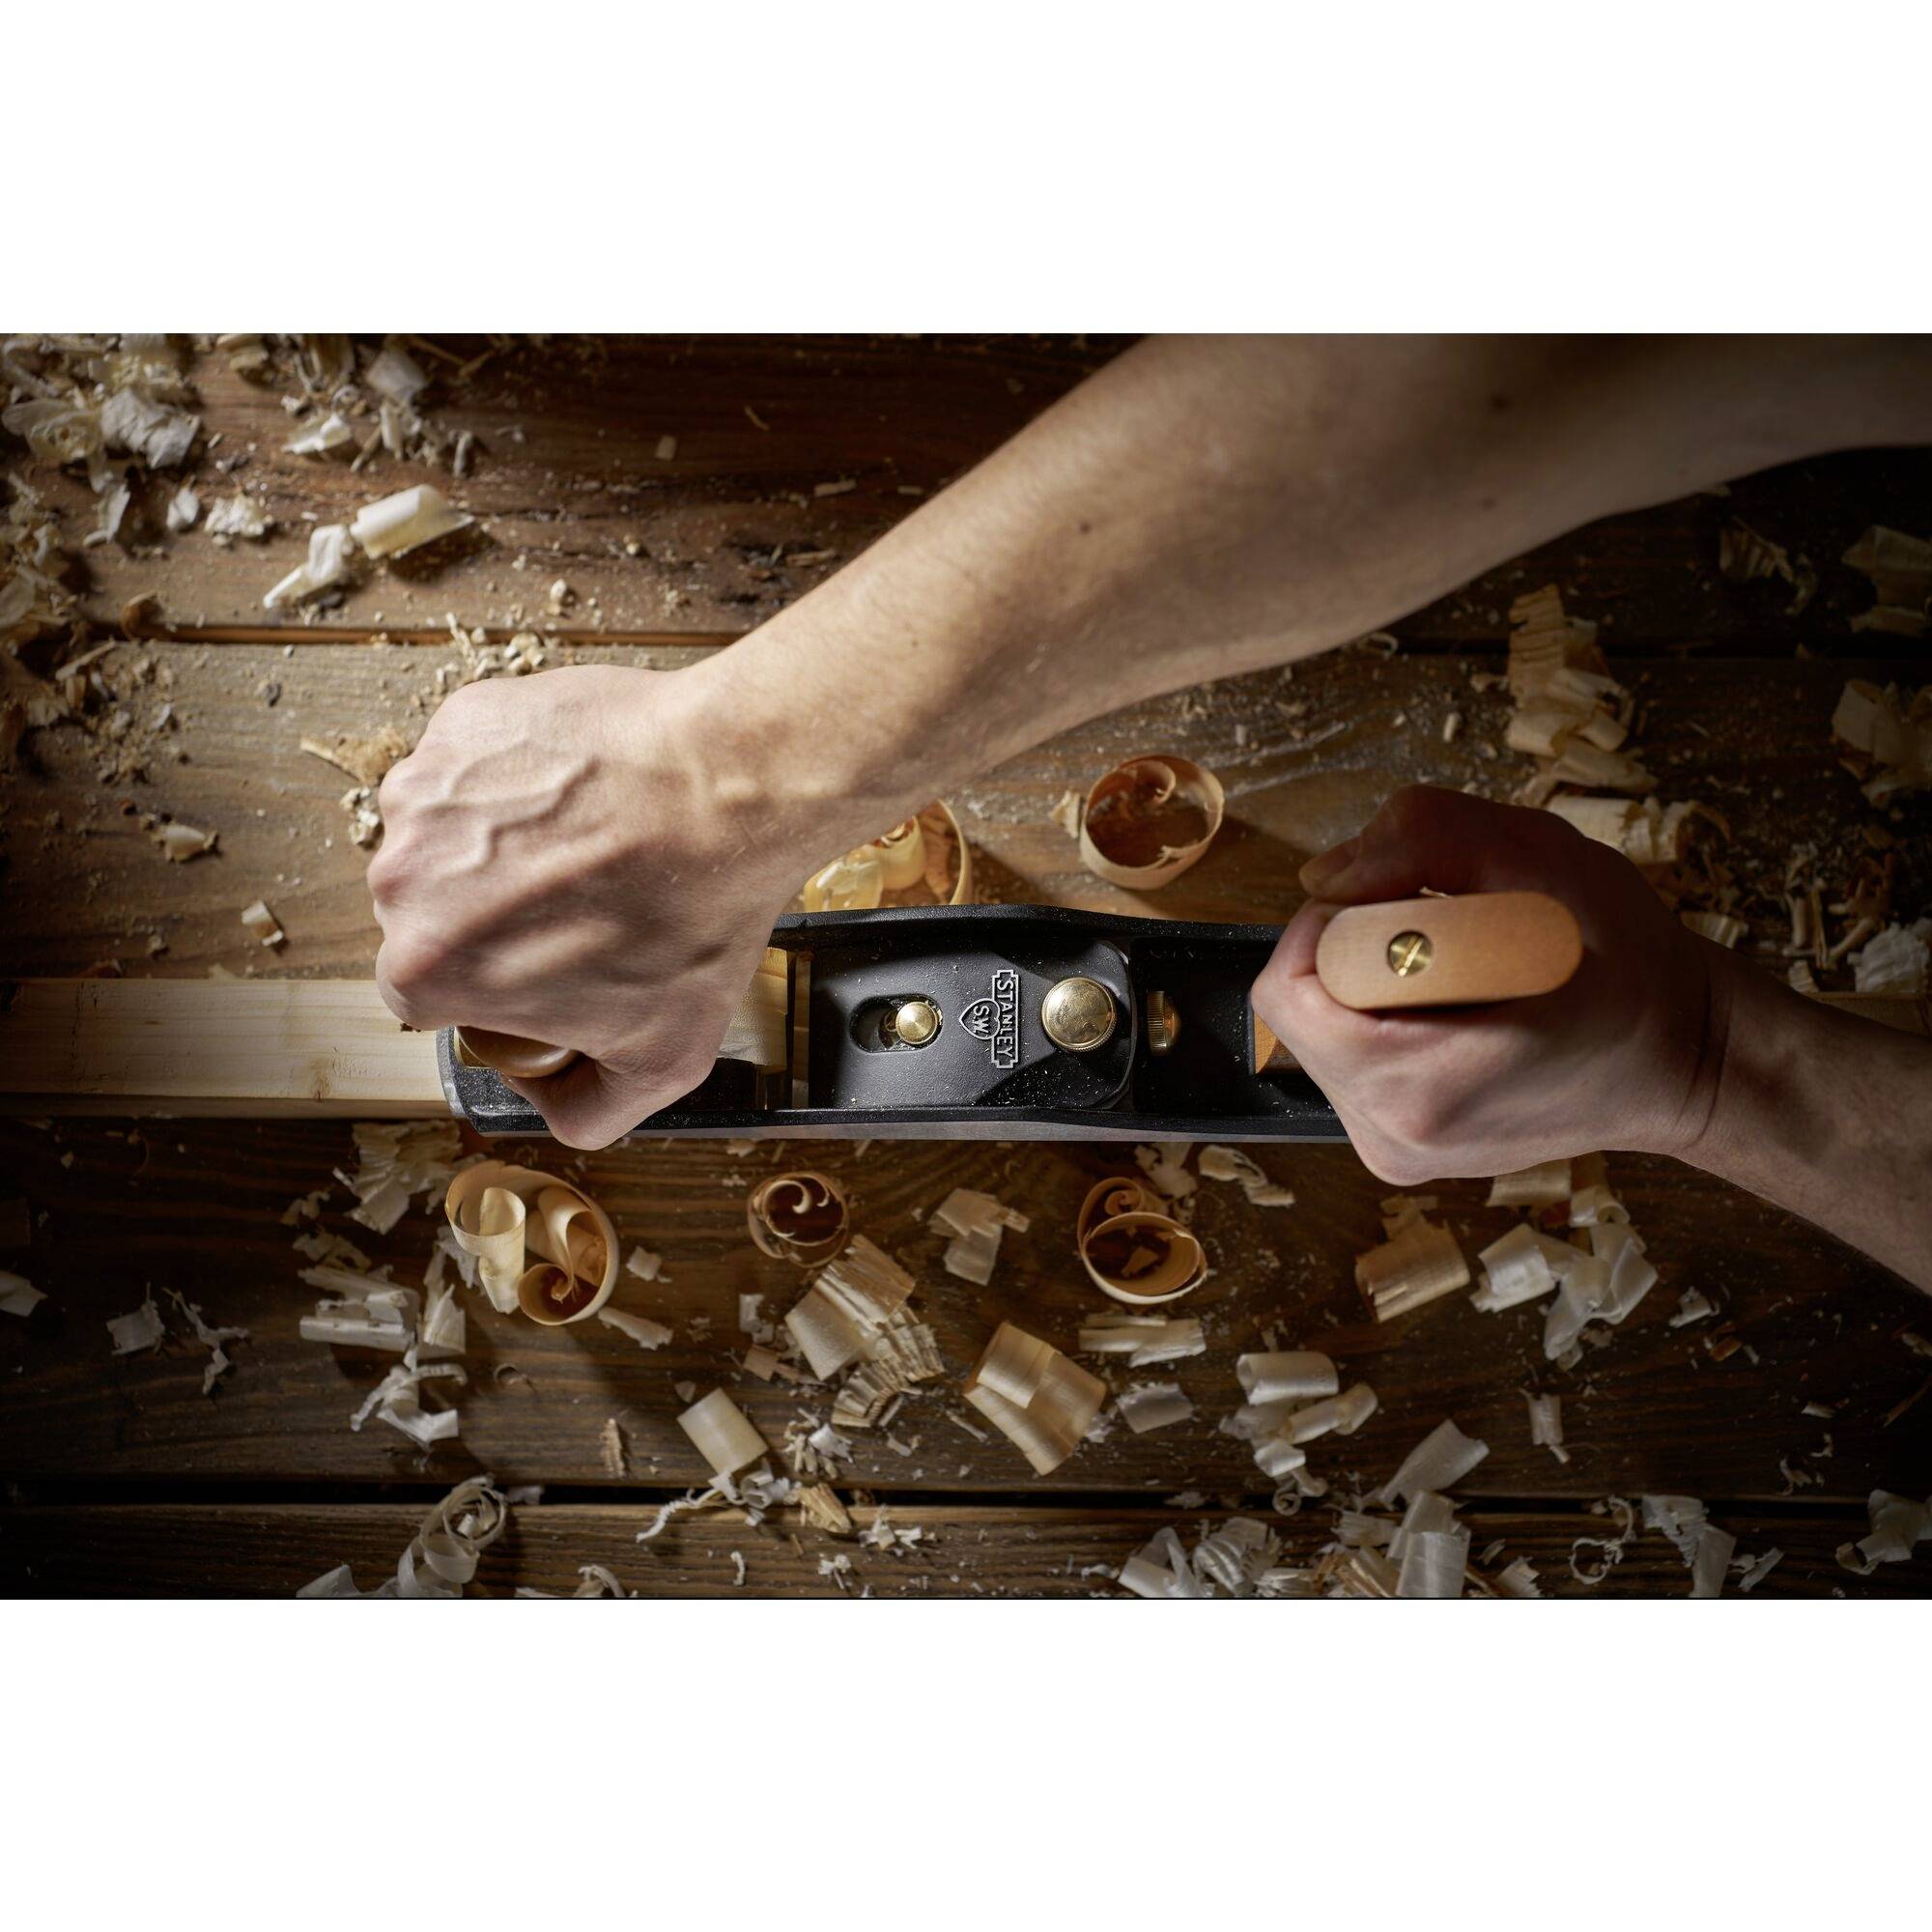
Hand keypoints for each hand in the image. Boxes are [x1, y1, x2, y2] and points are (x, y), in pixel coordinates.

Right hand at [369, 660, 819, 1147]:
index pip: (427, 993)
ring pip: (448, 835)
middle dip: (491, 913)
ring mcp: (429, 790)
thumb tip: (551, 1104)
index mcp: (427, 969)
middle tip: (579, 903)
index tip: (542, 967)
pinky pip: (477, 763)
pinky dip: (518, 778)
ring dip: (500, 843)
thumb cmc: (695, 917)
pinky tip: (583, 794)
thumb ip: (589, 1111)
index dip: (489, 985)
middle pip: (429, 912)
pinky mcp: (465, 721)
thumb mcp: (661, 1062)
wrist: (734, 791)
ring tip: (586, 846)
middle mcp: (403, 878)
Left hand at [1250, 786, 1726, 1183]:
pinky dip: (1386, 1017)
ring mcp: (1394, 1152)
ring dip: (1372, 983)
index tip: (1412, 902)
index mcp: (1418, 1090)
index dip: (1334, 920)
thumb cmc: (1629, 962)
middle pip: (1297, 1009)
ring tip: (1466, 976)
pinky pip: (1349, 1058)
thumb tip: (1324, 875)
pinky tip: (1460, 1009)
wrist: (1684, 1057)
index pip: (1288, 990)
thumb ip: (1425, 841)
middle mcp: (1392, 1139)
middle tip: (1449, 935)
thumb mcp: (1545, 859)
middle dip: (1354, 949)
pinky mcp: (1399, 1150)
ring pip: (1319, 1031)